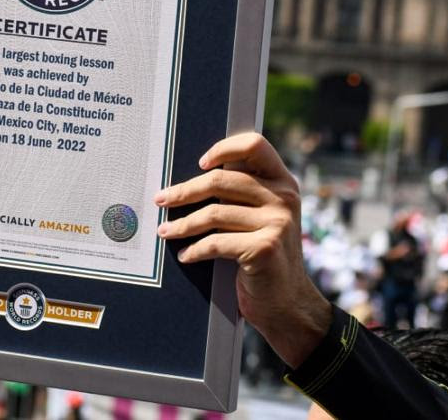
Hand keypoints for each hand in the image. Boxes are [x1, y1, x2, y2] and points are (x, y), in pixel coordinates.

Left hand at [154, 132, 331, 368]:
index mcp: (283, 181)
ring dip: (182, 225)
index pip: (255, 145)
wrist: (287, 302)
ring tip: (164, 231)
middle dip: (184, 192)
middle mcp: (284, 197)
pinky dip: (195, 250)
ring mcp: (277, 222)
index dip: (224, 148)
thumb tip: (190, 180)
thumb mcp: (262, 217)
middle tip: (161, 200)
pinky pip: (216, 242)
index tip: (200, 163)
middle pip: (221, 181)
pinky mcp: (265, 247)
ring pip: (213, 213)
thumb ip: (242, 194)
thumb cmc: (263, 256)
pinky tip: (185, 256)